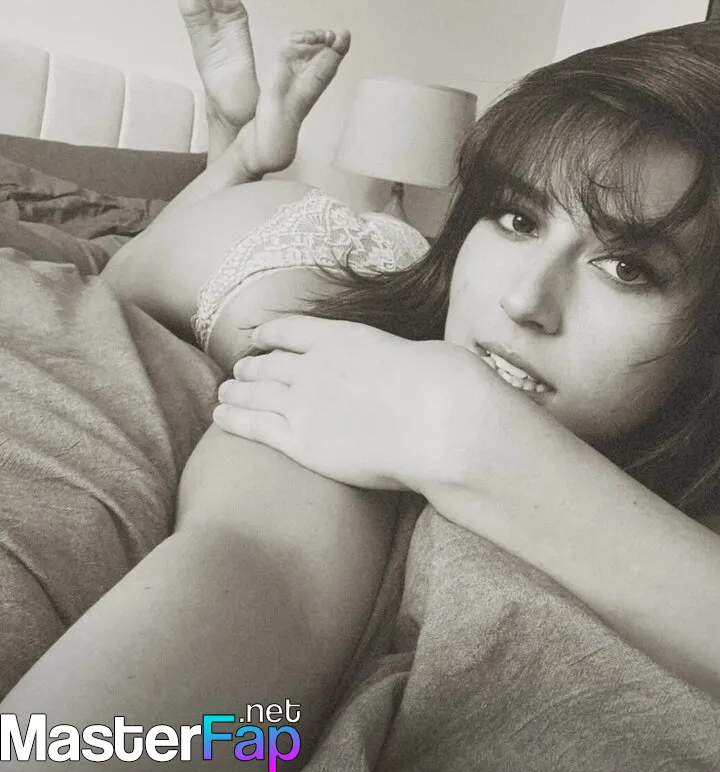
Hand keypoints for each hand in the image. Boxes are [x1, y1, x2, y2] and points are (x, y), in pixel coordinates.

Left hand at [212, 315, 502, 492]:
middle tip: (240, 372)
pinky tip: (221, 417)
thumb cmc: (445, 386)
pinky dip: (233, 418)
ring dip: (236, 391)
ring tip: (225, 393)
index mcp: (343, 336)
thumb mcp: (421, 353)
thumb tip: (414, 365)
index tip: (262, 339)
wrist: (439, 422)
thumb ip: (399, 359)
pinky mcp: (302, 442)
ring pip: (254, 392)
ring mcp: (304, 403)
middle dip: (252, 367)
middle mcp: (315, 365)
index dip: (271, 334)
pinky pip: (255, 426)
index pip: (292, 329)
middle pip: (268, 362)